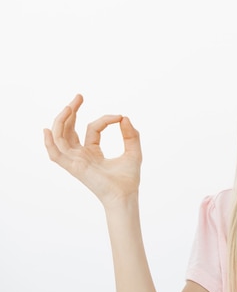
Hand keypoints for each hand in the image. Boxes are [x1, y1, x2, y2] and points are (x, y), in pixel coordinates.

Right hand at [43, 94, 141, 208]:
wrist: (126, 195)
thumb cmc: (129, 179)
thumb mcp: (133, 151)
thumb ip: (131, 135)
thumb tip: (124, 117)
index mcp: (92, 152)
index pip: (92, 128)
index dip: (105, 119)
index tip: (119, 117)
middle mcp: (81, 155)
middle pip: (68, 130)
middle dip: (71, 112)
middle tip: (79, 96)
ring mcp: (75, 161)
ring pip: (60, 138)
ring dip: (61, 121)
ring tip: (70, 106)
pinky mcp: (74, 167)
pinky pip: (56, 154)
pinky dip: (50, 143)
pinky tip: (48, 130)